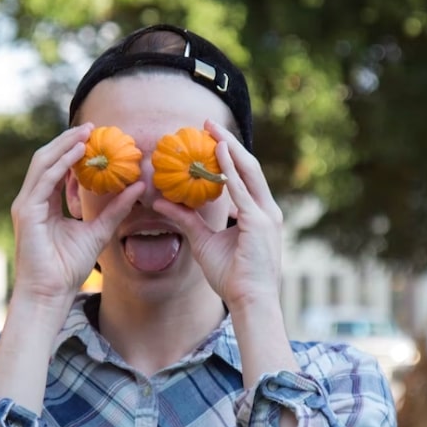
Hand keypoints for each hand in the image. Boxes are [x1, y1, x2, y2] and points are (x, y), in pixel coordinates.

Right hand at [9, 124, 142, 321]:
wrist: (51, 293)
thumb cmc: (68, 268)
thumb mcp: (99, 231)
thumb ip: (116, 208)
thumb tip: (139, 186)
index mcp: (44, 204)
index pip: (57, 169)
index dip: (73, 151)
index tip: (95, 138)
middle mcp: (33, 200)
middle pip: (48, 160)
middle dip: (68, 142)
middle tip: (91, 127)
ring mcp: (26, 205)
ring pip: (43, 163)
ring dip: (64, 146)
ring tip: (85, 133)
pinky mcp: (26, 212)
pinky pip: (44, 179)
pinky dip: (61, 164)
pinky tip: (78, 153)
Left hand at [153, 119, 282, 311]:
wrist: (250, 302)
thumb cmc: (232, 277)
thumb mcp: (203, 242)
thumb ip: (185, 220)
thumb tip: (159, 202)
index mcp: (259, 214)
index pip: (244, 177)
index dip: (229, 155)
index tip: (210, 139)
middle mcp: (266, 210)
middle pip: (248, 167)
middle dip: (229, 143)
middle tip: (208, 124)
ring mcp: (265, 215)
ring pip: (248, 171)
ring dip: (229, 148)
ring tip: (211, 130)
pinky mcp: (259, 223)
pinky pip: (241, 190)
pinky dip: (230, 169)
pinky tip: (218, 153)